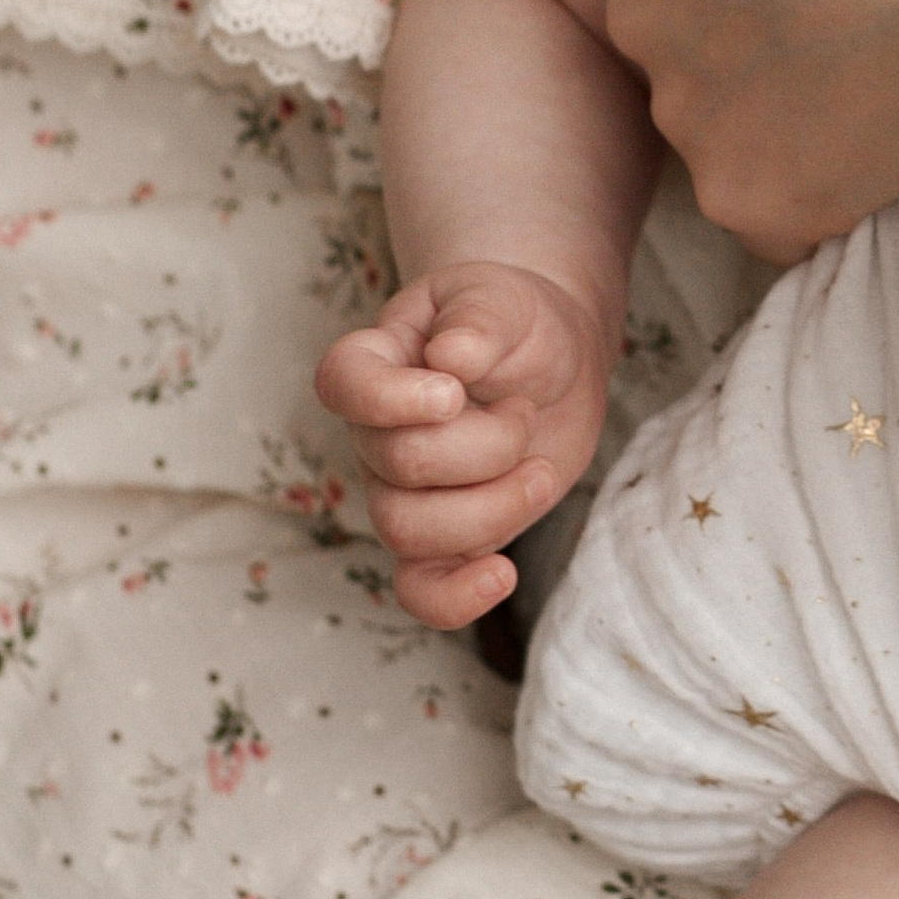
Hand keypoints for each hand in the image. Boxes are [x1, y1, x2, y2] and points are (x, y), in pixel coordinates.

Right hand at [315, 263, 611, 629]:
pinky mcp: (446, 538)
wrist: (554, 365)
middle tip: (525, 411)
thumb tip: (451, 358)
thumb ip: (479, 318)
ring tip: (540, 469)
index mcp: (377, 362)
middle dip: (487, 444)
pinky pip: (421, 591)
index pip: (344, 386)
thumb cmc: (518, 325)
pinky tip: (501, 574)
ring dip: (495, 506)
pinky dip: (456, 598)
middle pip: (400, 464)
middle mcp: (374, 434)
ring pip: (409, 530)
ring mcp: (404, 492)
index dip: (390, 401)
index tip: (453, 393)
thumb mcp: (506, 299)